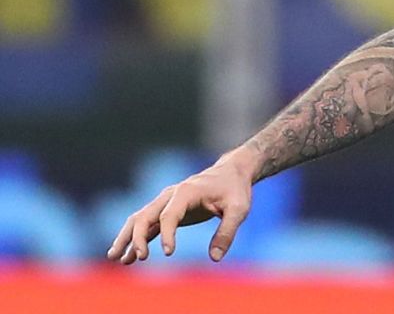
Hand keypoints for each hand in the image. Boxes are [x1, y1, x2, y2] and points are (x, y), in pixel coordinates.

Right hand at [106, 154, 254, 263]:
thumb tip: (215, 258)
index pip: (169, 214)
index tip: (168, 253)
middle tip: (139, 258)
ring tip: (116, 258)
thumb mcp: (239, 209)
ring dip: (126, 238)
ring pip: (139, 219)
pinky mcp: (167, 211)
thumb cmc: (235, 190)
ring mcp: (166, 202)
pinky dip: (136, 240)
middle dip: (136, 236)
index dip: (167, 234)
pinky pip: (146, 226)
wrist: (232, 173)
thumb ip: (227, 232)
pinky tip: (128, 257)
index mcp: (186, 192)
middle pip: (145, 215)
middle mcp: (170, 195)